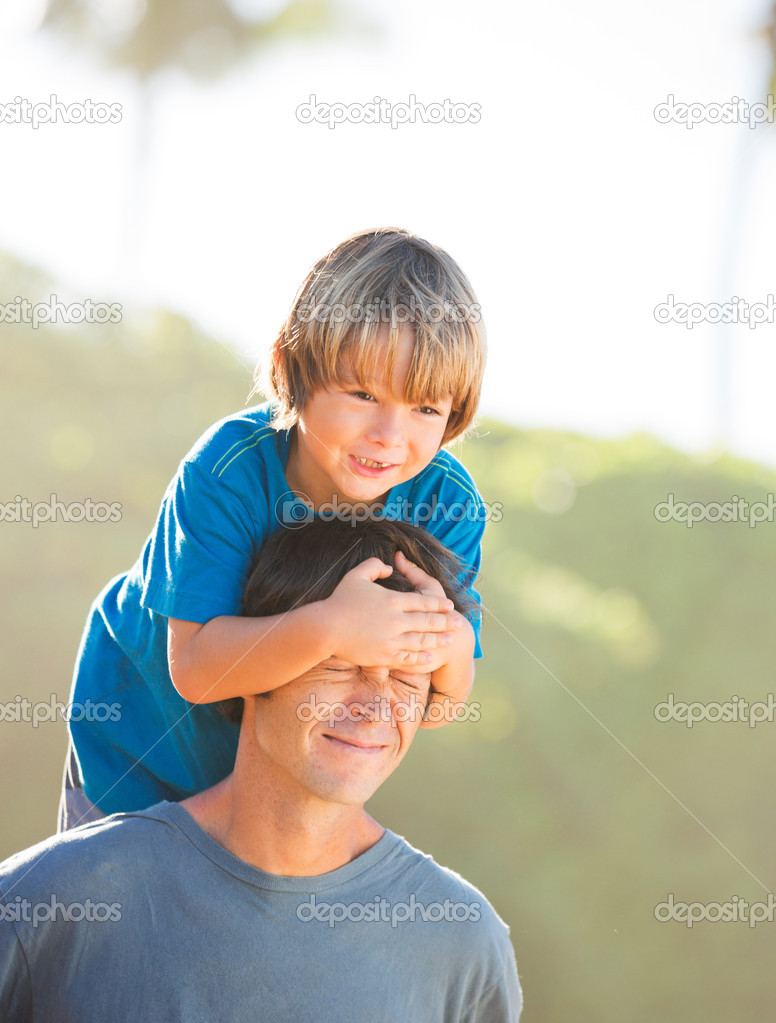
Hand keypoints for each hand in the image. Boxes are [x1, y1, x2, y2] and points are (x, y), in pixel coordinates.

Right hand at [321, 556, 462, 666]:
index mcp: (392, 601)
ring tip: (449, 640)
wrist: (325, 628)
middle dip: (444, 623)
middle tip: (458, 624)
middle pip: (426, 622)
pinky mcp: (383, 656)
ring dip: (437, 640)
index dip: (438, 605)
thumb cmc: (339, 601)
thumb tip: (390, 566)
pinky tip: (429, 656)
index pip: (422, 602)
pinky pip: (406, 657)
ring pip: (420, 641)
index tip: (450, 607)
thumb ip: (374, 566)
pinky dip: (420, 657)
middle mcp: (395, 621)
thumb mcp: (356, 575)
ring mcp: (390, 640)